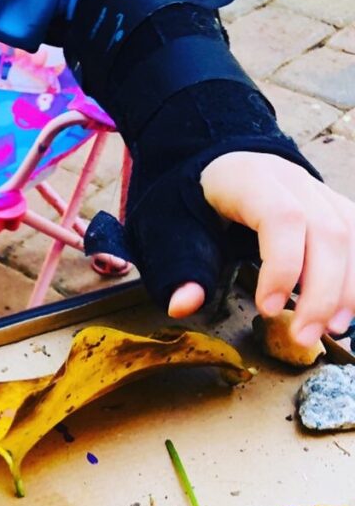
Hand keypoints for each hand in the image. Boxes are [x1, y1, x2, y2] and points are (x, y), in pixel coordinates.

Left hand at [167, 153, 354, 347]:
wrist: (214, 167)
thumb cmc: (192, 203)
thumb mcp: (169, 230)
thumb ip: (181, 267)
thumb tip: (182, 305)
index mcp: (249, 180)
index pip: (282, 218)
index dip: (282, 265)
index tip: (269, 309)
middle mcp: (294, 181)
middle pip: (327, 232)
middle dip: (321, 291)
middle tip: (303, 338)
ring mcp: (319, 193)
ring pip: (350, 236)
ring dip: (347, 288)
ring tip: (333, 330)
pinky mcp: (333, 209)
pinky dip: (354, 277)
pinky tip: (346, 311)